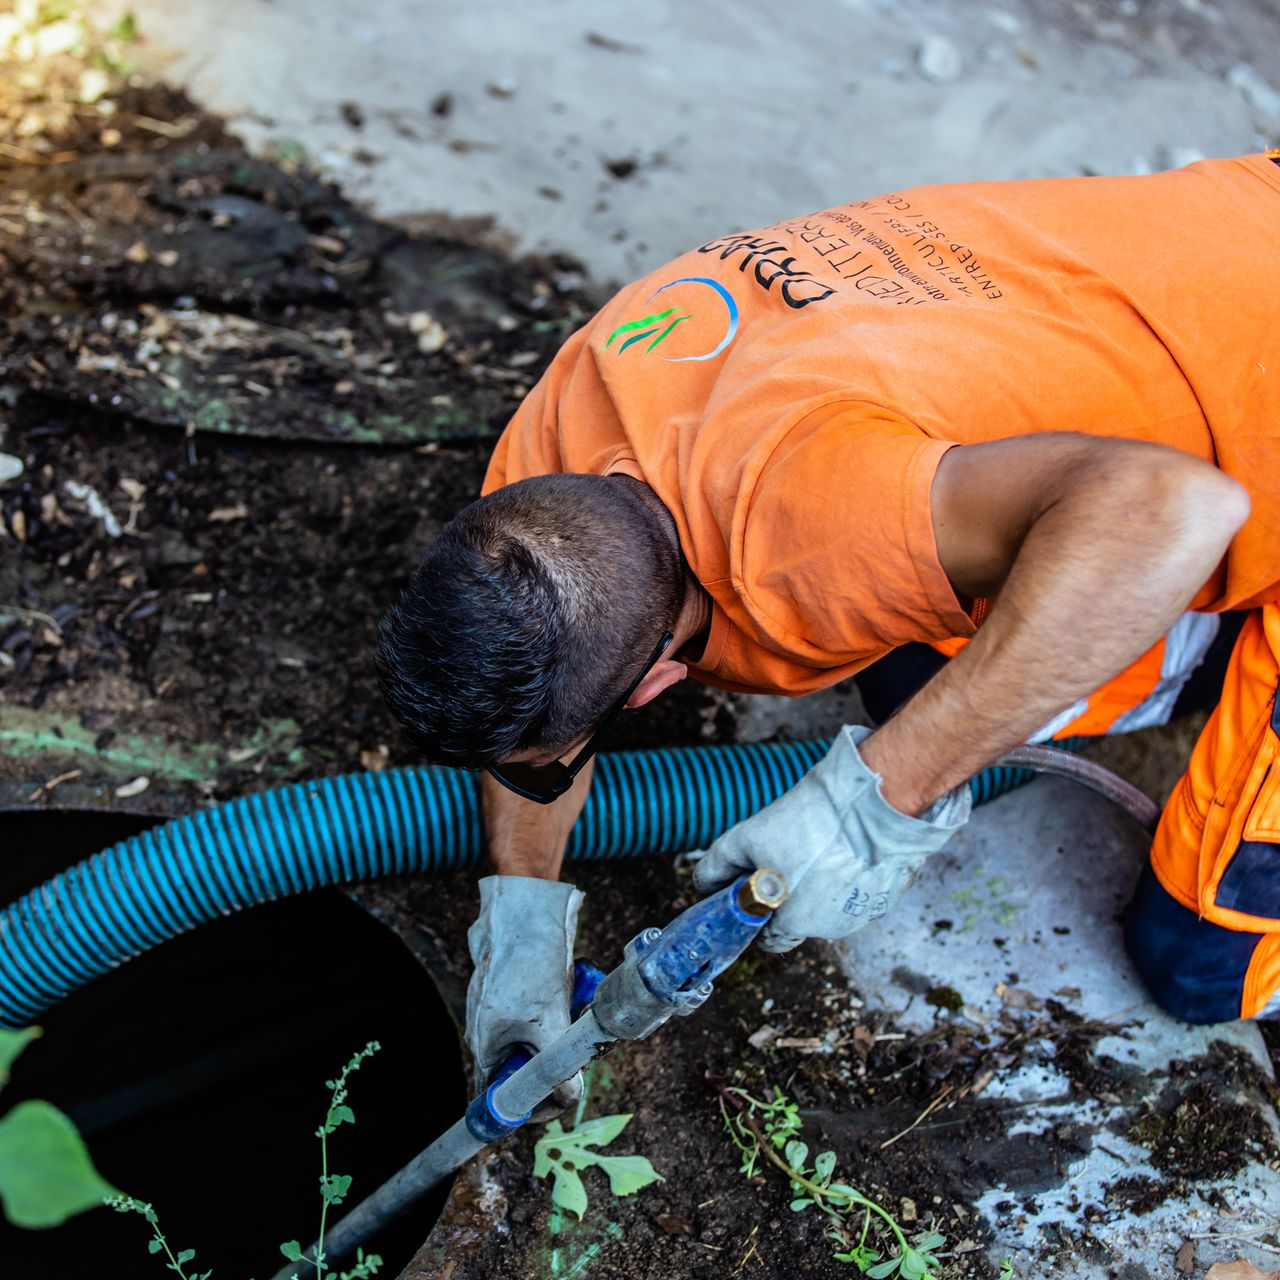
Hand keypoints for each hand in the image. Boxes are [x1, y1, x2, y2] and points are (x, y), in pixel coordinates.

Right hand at [465, 875, 584, 1118]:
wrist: (525, 911)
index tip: (561, 1097)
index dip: (533, 1106)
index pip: (502, 1098)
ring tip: (580, 1018)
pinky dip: (558, 1014)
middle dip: (554, 1066)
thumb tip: (570, 1096)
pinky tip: (574, 997)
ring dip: (560, 1039)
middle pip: (523, 1069)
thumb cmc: (528, 965)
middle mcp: (487, 1032)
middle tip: (581, 1054)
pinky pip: (539, 1016)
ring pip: (535, 1041)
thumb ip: (558, 1066)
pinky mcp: (516, 991)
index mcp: (484, 1046)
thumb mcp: (549, 1022)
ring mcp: (500, 1010)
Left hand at [691, 725, 968, 951]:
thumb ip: (718, 866)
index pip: (770, 940)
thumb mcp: (747, 837)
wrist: (872, 802)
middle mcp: (829, 928)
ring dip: (822, 887)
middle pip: (800, 920)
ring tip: (820, 847)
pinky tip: (847, 849)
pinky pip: (861, 893)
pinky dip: (851, 878)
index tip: (759, 891)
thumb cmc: (809, 822)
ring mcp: (862, 914)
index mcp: (794, 922)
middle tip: (789, 858)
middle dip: (790, 896)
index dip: (758, 917)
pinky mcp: (886, 895)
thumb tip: (703, 886)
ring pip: (831, 907)